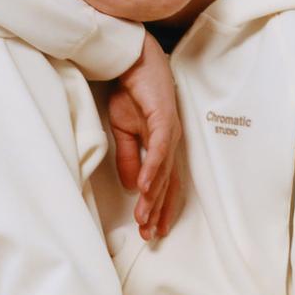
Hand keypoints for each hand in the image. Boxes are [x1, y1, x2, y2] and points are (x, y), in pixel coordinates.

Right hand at [107, 30, 183, 240]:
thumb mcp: (124, 131)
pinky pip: (158, 149)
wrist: (133, 60)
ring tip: (143, 218)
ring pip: (162, 172)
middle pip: (166, 184)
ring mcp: (169, 132)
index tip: (151, 231)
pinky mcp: (163, 119)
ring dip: (151, 196)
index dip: (158, 208)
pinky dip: (151, 169)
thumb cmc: (132, 92)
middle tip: (148, 235)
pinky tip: (142, 187)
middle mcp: (170, 143)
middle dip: (156, 211)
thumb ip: (129, 158)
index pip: (163, 184)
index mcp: (162, 148)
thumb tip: (129, 185)